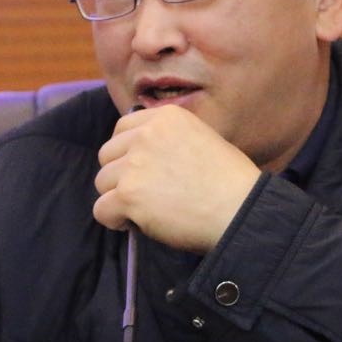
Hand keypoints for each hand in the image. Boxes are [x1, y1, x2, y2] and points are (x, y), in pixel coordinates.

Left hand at [93, 105, 260, 253]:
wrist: (239, 209)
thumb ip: (168, 141)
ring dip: (118, 198)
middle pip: (107, 155)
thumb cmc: (229, 182)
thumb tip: (139, 156)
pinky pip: (101, 209)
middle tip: (145, 193)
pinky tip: (137, 223)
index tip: (142, 170)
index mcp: (166, 117)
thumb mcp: (201, 139)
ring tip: (146, 210)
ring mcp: (135, 164)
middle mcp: (146, 135)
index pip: (122, 128)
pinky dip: (115, 220)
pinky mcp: (128, 194)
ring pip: (102, 182)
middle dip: (120, 175)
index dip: (127, 152)